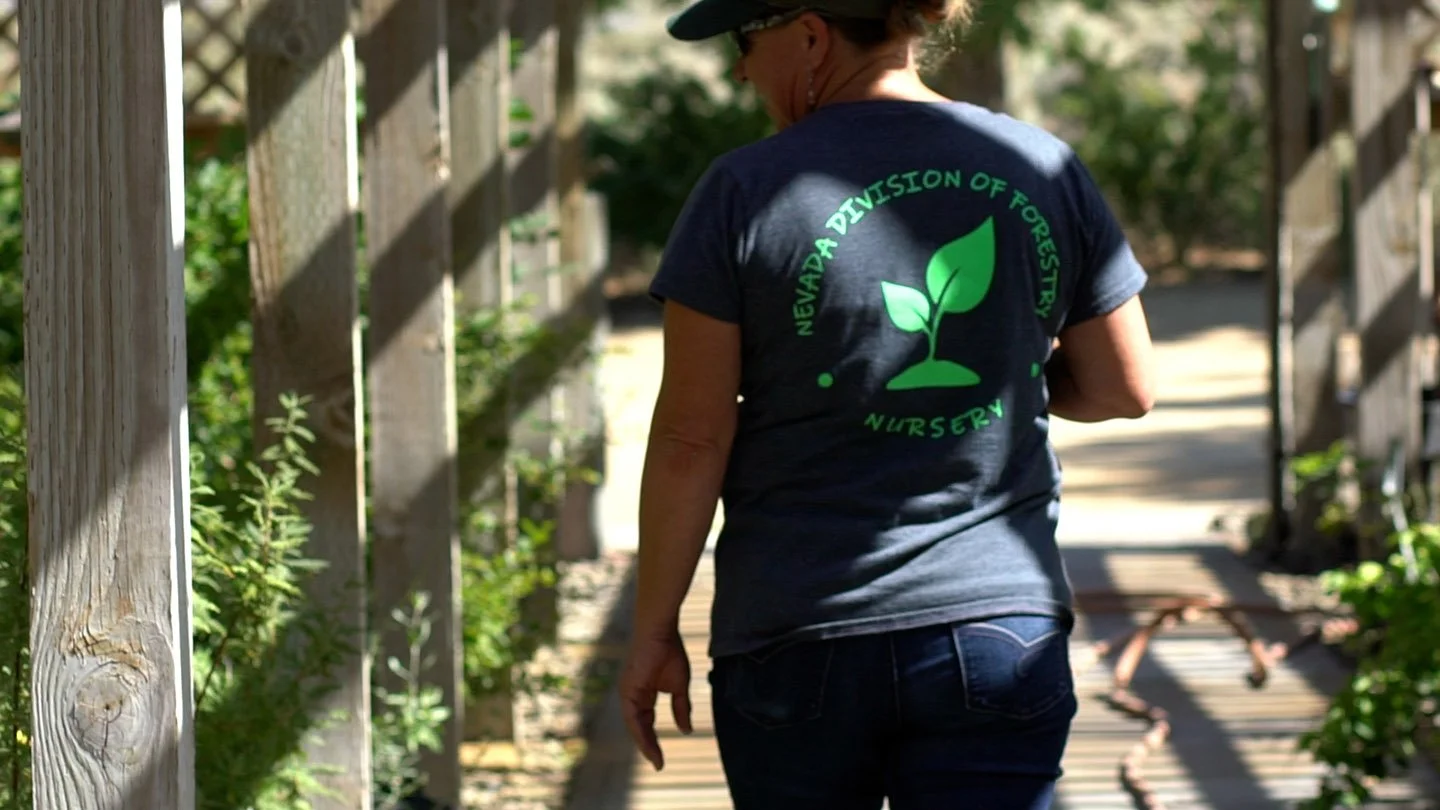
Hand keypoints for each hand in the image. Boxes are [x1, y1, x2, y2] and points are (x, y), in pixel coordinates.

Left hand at [619, 632, 693, 770]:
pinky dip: (640, 731)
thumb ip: (681, 707)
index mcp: (643, 695)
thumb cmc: (669, 652)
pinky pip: (632, 716)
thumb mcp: (679, 686)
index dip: (653, 740)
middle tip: (659, 764)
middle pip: (639, 727)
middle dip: (649, 746)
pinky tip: (648, 743)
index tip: (661, 759)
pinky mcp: (628, 690)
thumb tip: (686, 729)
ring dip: (644, 744)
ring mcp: (628, 694)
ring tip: (655, 760)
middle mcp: (632, 696)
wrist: (660, 631)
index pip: (646, 723)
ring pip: (634, 725)